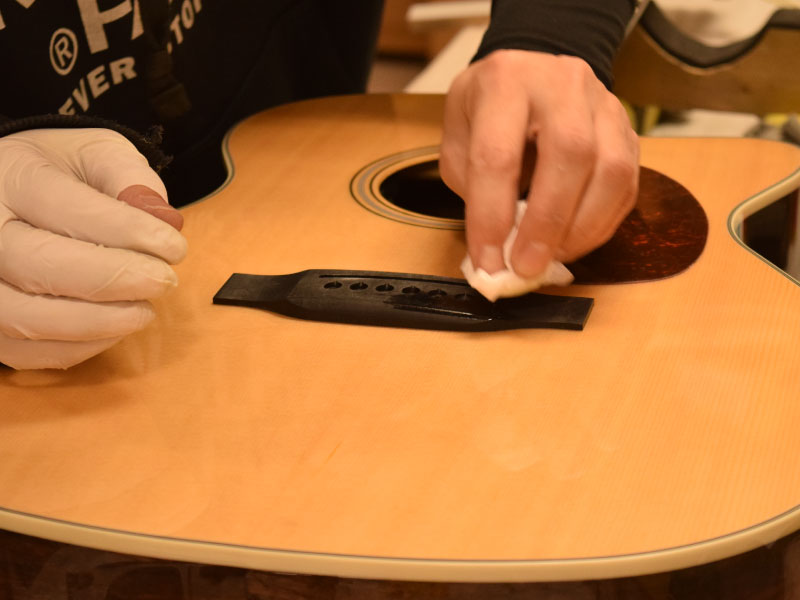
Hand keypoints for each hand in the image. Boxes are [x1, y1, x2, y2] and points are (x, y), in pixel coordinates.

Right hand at [0, 128, 186, 368]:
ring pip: (25, 316)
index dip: (124, 231)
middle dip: (112, 279)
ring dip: (97, 321)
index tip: (174, 246)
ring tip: (145, 309)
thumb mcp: (99, 154)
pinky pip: (25, 351)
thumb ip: (130, 177)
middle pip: (36, 265)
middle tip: (164, 281)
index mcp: (9, 173)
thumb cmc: (65, 175)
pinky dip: (78, 347)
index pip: (62, 206)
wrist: (15, 196)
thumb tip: (161, 219)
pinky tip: (115, 325)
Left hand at [440, 50, 639, 276]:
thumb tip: (498, 249)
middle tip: (527, 266)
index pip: (498, 155)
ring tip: (553, 258)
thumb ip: (473, 188)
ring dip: (582, 228)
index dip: (492, 216)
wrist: (529, 73)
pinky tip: (574, 243)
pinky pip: (627, 184)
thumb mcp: (458, 138)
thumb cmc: (487, 111)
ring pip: (611, 170)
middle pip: (570, 153)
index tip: (488, 261)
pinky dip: (601, 224)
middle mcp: (561, 83)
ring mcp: (603, 103)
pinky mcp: (627, 130)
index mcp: (505, 81)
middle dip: (546, 224)